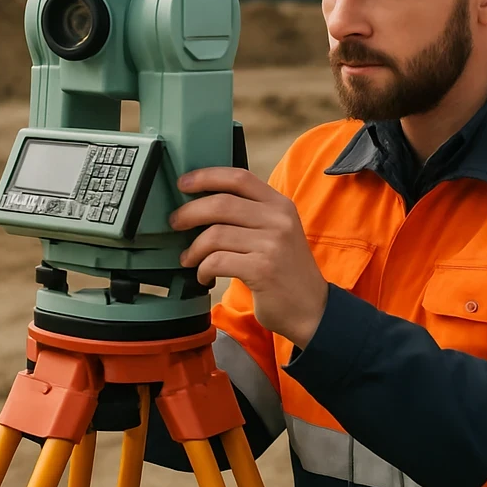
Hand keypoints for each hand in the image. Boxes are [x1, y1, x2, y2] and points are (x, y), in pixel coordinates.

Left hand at [169, 167, 328, 347]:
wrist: (311, 309)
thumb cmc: (285, 271)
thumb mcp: (277, 233)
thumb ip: (250, 216)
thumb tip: (201, 206)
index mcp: (280, 205)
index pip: (239, 178)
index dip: (206, 177)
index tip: (182, 183)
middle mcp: (278, 220)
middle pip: (221, 204)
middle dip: (190, 212)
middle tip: (175, 223)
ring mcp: (272, 244)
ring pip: (215, 234)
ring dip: (194, 248)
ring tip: (189, 259)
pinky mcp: (263, 269)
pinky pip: (218, 261)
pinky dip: (203, 269)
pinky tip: (204, 276)